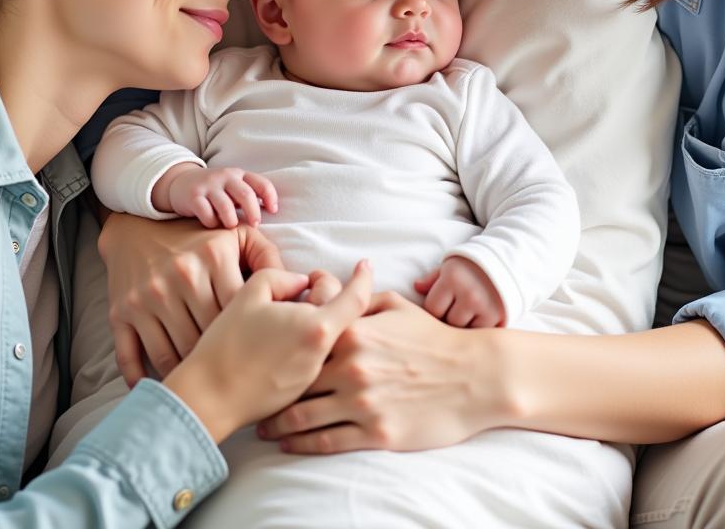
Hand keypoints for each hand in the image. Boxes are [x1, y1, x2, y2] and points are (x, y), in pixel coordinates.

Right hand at [97, 214, 283, 386]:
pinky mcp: (121, 313)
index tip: (259, 354)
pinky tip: (168, 386)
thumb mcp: (234, 236)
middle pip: (210, 338)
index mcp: (212, 257)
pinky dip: (148, 380)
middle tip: (236, 379)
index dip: (253, 337)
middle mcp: (179, 277)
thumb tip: (302, 286)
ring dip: (192, 374)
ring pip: (176, 354)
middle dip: (224, 361)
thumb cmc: (194, 240)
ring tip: (208, 387)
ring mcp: (147, 298)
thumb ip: (269, 258)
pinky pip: (134, 358)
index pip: (241, 311)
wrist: (133, 231)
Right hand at [153, 163, 278, 227]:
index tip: (273, 211)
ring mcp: (208, 185)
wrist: (181, 182)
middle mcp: (225, 177)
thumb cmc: (215, 190)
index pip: (261, 182)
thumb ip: (249, 196)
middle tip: (255, 225)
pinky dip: (212, 223)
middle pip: (246, 195)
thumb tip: (270, 211)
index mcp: (239, 174)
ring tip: (231, 226)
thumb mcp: (233, 188)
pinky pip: (206, 214)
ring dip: (232, 221)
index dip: (271, 197)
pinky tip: (212, 224)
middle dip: (253, 212)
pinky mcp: (193, 196)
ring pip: (226, 206)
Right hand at [165, 261, 372, 443]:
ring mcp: (315, 377)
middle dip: (334, 296)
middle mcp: (324, 355)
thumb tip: (301, 282)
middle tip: (312, 286)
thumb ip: (282, 278)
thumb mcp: (251, 293)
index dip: (362, 278)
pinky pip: (317, 360)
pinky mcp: (302, 393)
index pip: (356, 297)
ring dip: (321, 322)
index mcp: (317, 327)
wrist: (209, 396)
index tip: (363, 266)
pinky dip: (310, 344)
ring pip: (331, 340)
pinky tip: (285, 339)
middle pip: (346, 318)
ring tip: (296, 313)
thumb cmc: (228, 342)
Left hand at [257, 291, 500, 453]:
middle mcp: (352, 366)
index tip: (260, 355)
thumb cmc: (432, 339)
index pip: (300, 339)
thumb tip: (325, 279)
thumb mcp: (395, 305)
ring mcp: (363, 402)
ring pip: (304, 416)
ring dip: (278, 423)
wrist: (473, 377)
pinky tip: (288, 444)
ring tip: (262, 426)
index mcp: (353, 332)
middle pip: (296, 381)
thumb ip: (356, 298)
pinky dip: (301, 444)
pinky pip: (327, 441)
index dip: (278, 348)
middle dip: (271, 391)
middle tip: (252, 397)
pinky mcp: (376, 432)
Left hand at [415, 256, 504, 327]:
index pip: (432, 308)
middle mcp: (468, 294)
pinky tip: (476, 321)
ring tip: (464, 317)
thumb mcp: (449, 267)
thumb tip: (416, 287)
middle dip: (447, 320)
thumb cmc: (470, 267)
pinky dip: (477, 331)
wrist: (504, 263)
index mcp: (452, 279)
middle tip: (452, 313)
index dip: (433, 310)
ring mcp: (484, 307)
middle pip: (447, 323)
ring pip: (463, 331)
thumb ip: (432, 279)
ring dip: (461, 328)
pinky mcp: (498, 317)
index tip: (439, 308)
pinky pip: (480, 334)